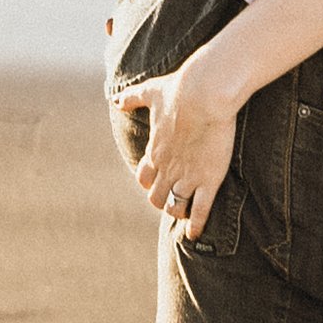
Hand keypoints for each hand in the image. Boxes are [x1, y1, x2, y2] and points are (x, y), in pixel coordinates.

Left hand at [112, 55, 241, 236]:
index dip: (150, 182)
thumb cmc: (179, 90)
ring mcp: (187, 176)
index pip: (144, 177)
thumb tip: (114, 99)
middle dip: (162, 200)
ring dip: (178, 211)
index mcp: (154, 150)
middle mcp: (167, 168)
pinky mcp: (208, 180)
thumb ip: (131, 98)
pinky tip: (195, 232)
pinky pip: (199, 210)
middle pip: (156, 197)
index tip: (158, 181)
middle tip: (172, 200)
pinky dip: (197, 225)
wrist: (204, 94)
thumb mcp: (150, 92)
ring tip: (185, 213)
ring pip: (175, 206)